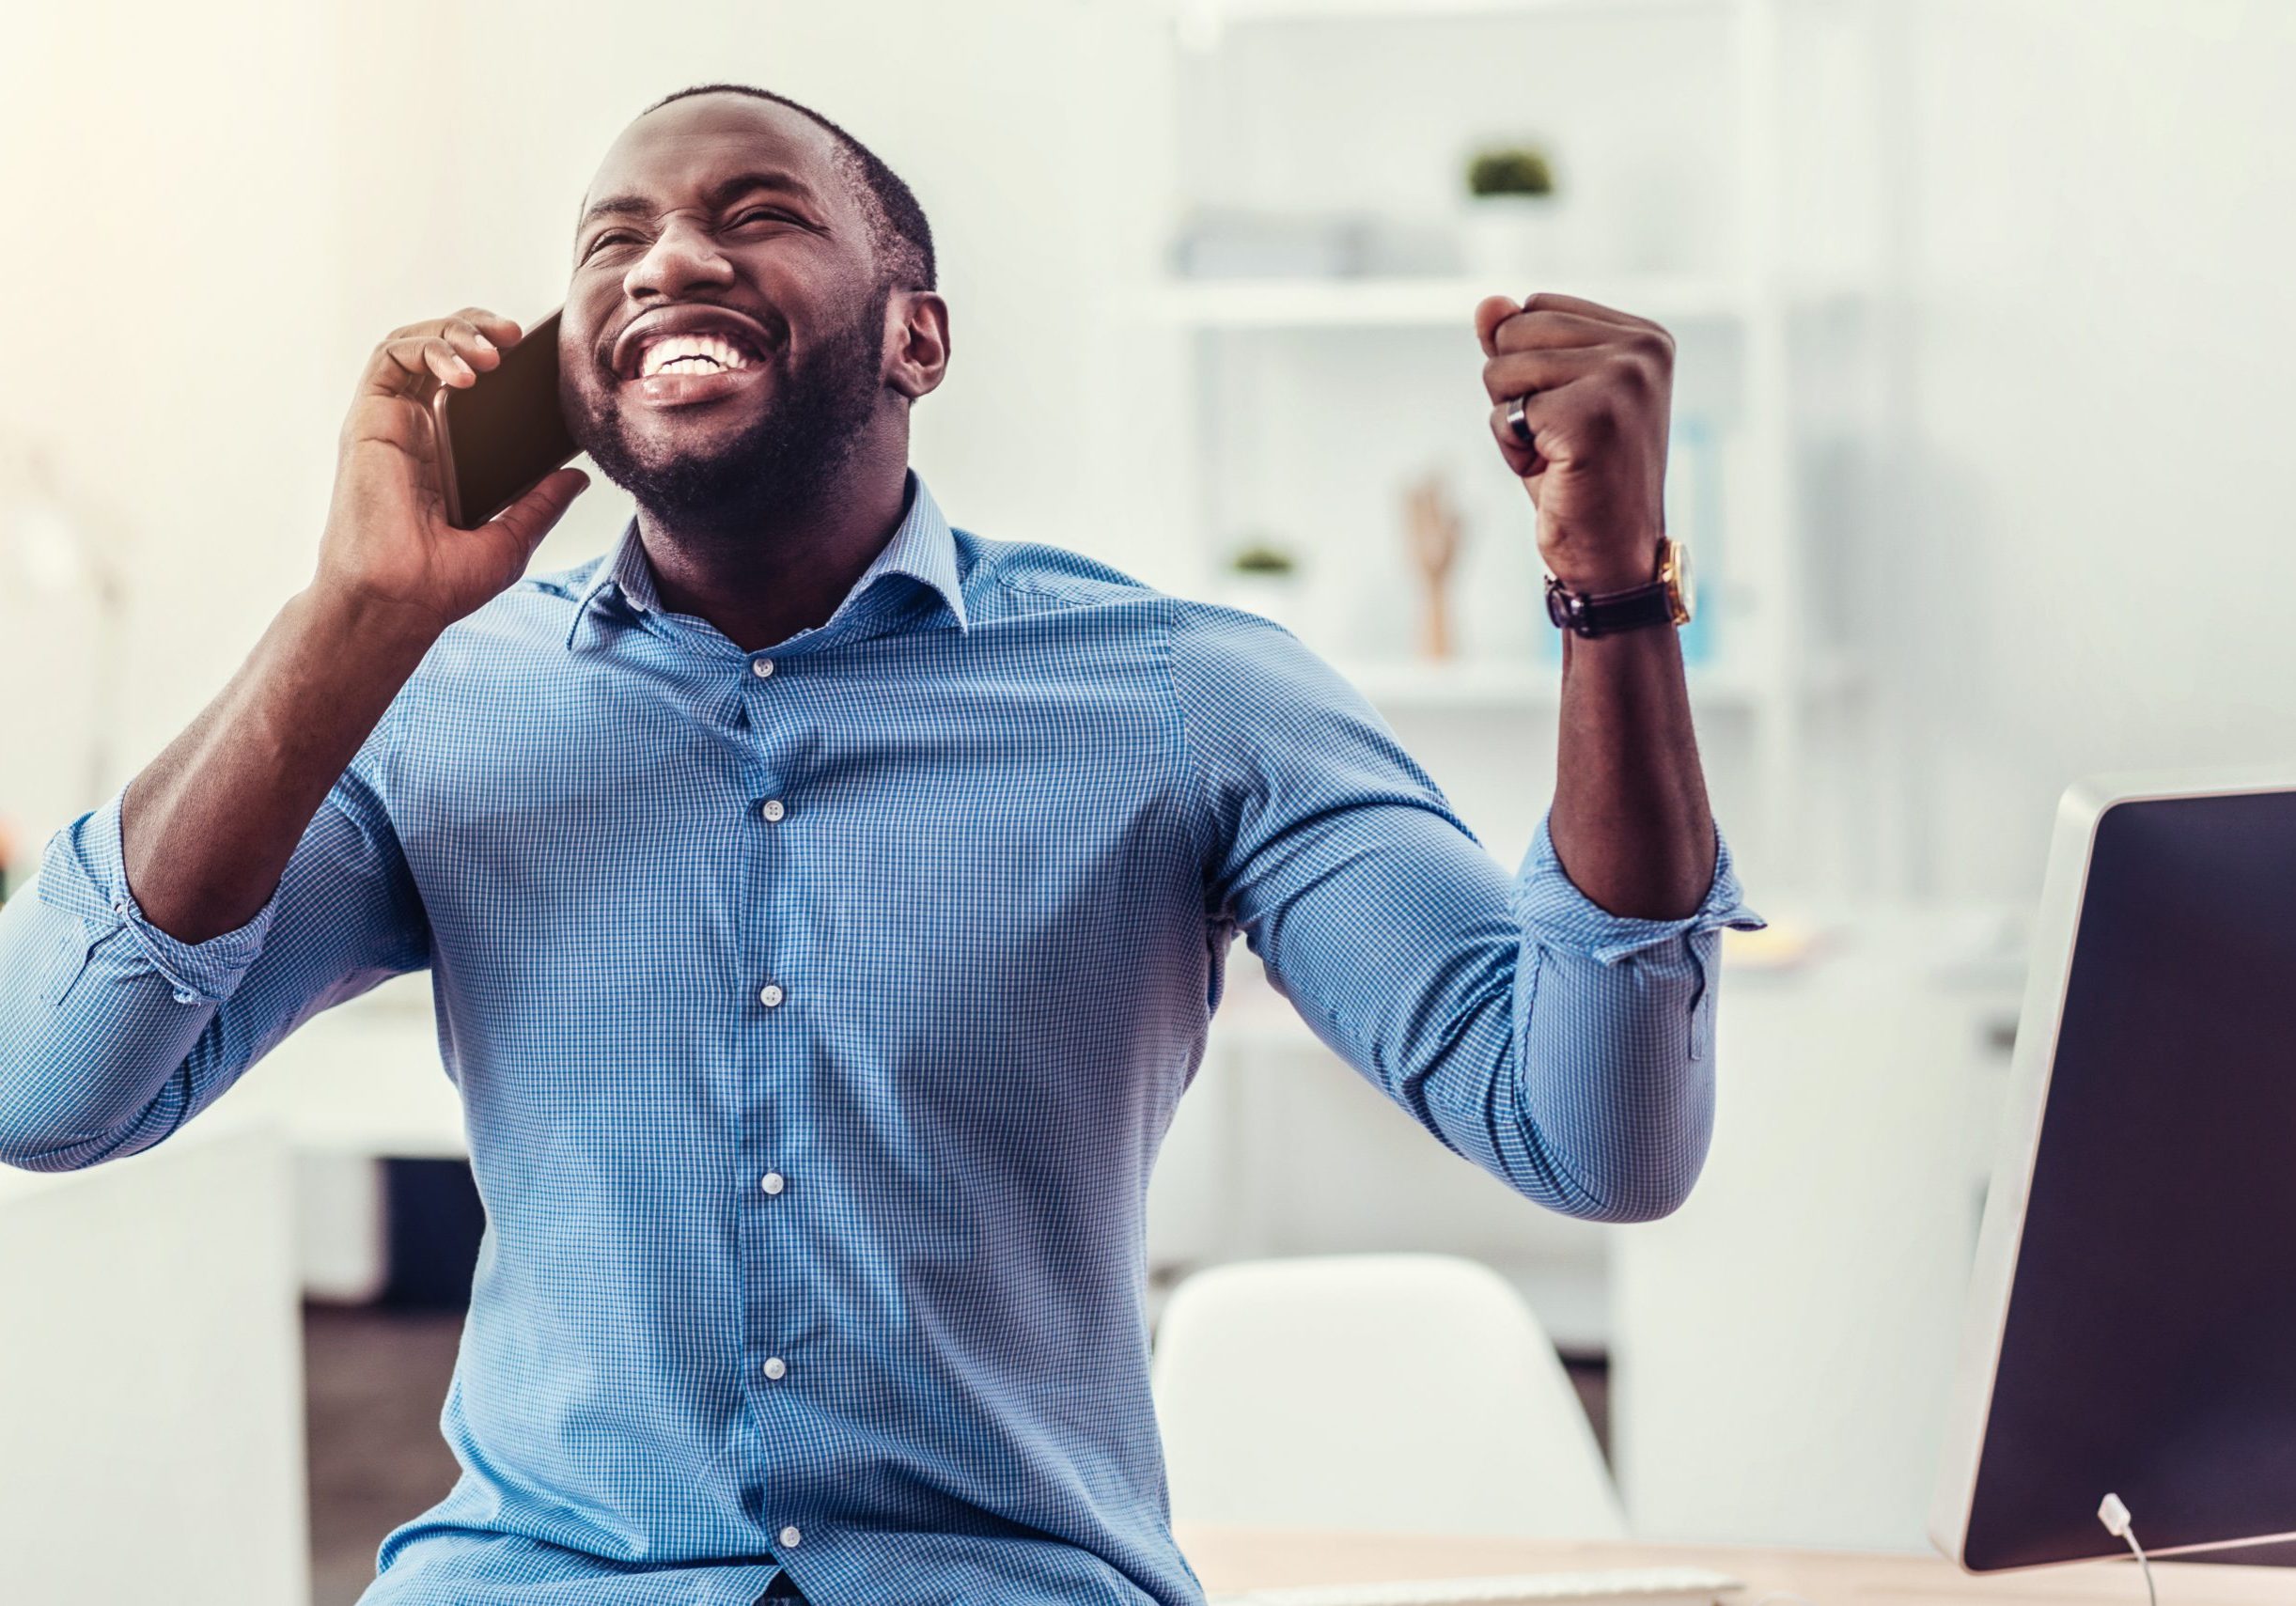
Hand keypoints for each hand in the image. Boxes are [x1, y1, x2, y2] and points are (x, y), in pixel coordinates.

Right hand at [313, 308, 589, 639]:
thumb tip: (578, 478)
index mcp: (447, 453)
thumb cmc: (442, 584)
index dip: (497, 356)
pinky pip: (390, 359)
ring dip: (455, 332)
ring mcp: (391, 423)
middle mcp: (417, 430)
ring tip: (494, 349)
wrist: (400, 602)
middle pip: (442, 351)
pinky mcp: (368, 420)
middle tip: (516, 334)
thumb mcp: (512, 539)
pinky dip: (427, 349)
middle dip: (477, 328)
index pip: (470, 383)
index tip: (537, 356)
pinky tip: (464, 371)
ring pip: (415, 345)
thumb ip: (541, 503)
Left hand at [1476, 291, 1673, 594]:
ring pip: (1502, 368)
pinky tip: (1553, 472)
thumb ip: (1518, 344)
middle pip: (1513, 331)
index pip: (1536, 307)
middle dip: (1513, 391)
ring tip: (1556, 455)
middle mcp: (1643, 348)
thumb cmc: (1578, 476)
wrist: (1612, 554)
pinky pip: (1507, 412)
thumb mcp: (1544, 397)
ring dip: (1511, 421)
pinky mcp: (1594, 415)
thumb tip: (1488, 302)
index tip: (1568, 413)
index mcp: (1644, 336)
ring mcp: (1623, 379)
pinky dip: (1512, 450)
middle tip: (1558, 439)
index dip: (1528, 366)